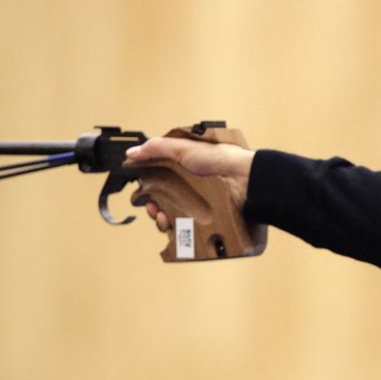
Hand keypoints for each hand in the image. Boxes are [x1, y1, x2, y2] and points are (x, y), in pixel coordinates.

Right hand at [125, 137, 254, 230]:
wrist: (247, 181)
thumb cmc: (224, 160)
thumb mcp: (185, 148)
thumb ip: (157, 149)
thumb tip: (132, 153)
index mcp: (186, 168)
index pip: (160, 179)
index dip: (148, 187)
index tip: (141, 193)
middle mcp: (192, 187)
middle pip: (164, 201)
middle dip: (153, 206)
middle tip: (153, 208)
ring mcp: (200, 205)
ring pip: (173, 217)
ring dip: (162, 219)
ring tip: (162, 219)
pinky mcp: (208, 220)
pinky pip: (187, 230)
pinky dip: (176, 231)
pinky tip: (172, 227)